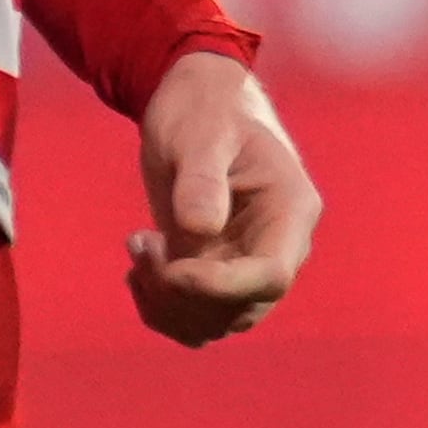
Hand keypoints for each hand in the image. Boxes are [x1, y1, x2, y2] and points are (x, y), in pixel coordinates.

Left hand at [128, 52, 319, 348]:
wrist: (192, 106)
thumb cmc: (203, 107)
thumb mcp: (200, 131)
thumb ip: (202, 177)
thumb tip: (200, 228)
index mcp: (291, 209)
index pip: (271, 275)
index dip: (219, 286)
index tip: (169, 267)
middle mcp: (278, 247)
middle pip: (240, 307)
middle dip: (182, 290)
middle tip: (139, 243)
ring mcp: (248, 265)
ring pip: (215, 321)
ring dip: (167, 303)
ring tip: (137, 247)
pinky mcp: (218, 275)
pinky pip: (196, 318)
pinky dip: (162, 309)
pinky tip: (137, 270)